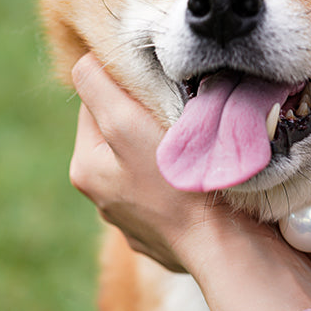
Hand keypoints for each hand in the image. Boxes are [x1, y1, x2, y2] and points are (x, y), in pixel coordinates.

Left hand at [70, 54, 227, 271]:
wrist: (225, 249)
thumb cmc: (176, 183)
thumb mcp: (125, 125)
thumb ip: (99, 87)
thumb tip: (86, 61)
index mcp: (85, 170)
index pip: (95, 106)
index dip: (125, 89)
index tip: (158, 91)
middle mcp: (103, 200)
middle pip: (121, 135)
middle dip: (146, 121)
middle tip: (180, 117)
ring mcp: (135, 222)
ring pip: (148, 165)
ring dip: (167, 152)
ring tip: (194, 149)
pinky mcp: (167, 238)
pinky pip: (172, 195)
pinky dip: (184, 183)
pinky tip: (202, 182)